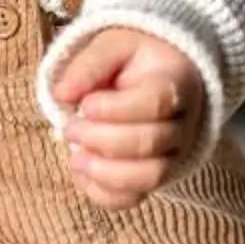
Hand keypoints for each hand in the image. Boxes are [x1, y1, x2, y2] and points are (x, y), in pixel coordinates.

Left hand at [51, 28, 205, 208]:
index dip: (114, 109)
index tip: (85, 104)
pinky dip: (103, 194)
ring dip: (105, 173)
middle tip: (71, 127)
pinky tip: (81, 173)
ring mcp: (173, 155)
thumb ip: (89, 65)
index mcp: (176, 83)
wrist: (159, 77)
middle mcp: (182, 124)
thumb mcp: (113, 44)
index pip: (155, 103)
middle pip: (149, 143)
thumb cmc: (134, 59)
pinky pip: (134, 198)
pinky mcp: (154, 178)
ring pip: (149, 178)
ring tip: (75, 157)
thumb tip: (62, 94)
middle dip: (101, 139)